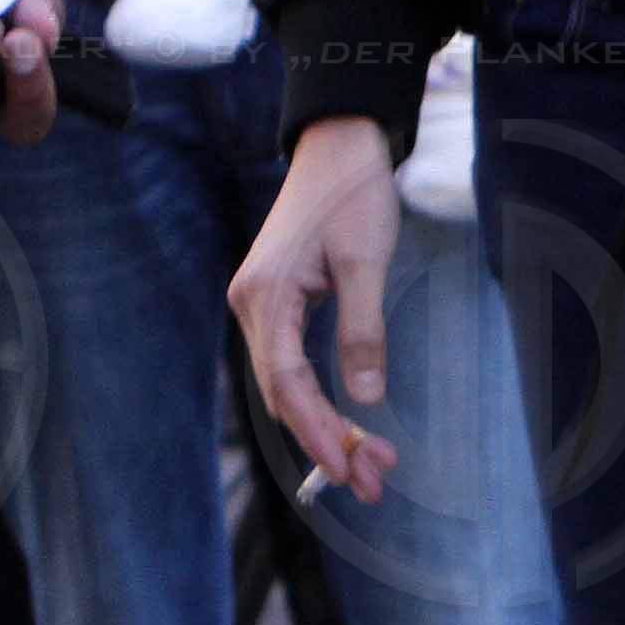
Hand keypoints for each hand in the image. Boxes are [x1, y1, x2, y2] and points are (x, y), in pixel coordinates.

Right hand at [229, 115, 404, 503]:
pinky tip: (346, 423)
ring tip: (369, 463)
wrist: (339, 143)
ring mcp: (260, 305)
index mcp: (265, 296)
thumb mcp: (367, 259)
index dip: (319, 431)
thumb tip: (365, 398)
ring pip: (286, 384)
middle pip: (283, 394)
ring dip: (325, 425)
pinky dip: (318, 398)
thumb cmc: (352, 192)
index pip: (287, 384)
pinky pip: (290, 365)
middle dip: (326, 440)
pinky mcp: (276, 302)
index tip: (351, 467)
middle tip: (373, 481)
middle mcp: (251, 305)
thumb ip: (364, 329)